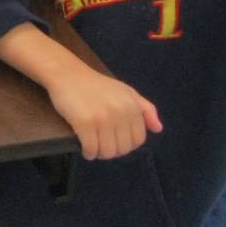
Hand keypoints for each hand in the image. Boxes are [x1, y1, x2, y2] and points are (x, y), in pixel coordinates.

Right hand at [47, 69, 161, 160]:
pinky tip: (84, 147)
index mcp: (132, 106)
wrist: (67, 73)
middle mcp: (120, 112)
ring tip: (93, 145)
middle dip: (112, 150)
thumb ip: (145, 109)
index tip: (114, 139)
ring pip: (107, 152)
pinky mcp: (84, 122)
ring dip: (99, 153)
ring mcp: (102, 118)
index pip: (138, 139)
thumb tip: (158, 129)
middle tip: (101, 142)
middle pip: (123, 148)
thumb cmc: (96, 84)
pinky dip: (88, 153)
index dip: (126, 143)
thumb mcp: (125, 91)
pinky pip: (91, 149)